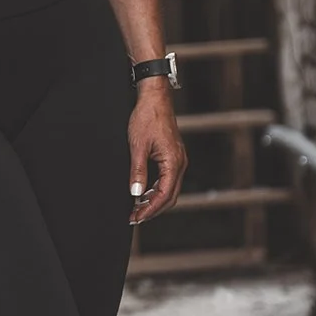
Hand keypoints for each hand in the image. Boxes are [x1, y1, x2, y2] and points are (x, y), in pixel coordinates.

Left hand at [128, 80, 187, 224]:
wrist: (155, 98)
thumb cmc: (147, 118)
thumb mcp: (137, 146)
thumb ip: (137, 172)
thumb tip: (136, 193)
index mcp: (173, 163)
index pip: (164, 195)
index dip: (149, 209)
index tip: (136, 217)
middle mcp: (180, 163)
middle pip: (170, 197)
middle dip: (153, 209)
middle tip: (135, 217)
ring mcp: (178, 160)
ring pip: (170, 189)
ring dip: (155, 201)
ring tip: (137, 207)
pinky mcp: (174, 156)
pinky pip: (168, 179)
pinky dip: (157, 190)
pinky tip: (144, 192)